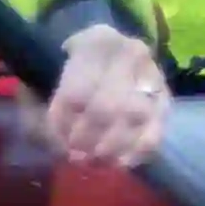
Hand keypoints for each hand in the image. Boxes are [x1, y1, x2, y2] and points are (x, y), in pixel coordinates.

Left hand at [42, 26, 172, 169]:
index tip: (54, 138)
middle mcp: (129, 53)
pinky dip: (135, 154)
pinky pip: (154, 133)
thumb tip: (51, 138)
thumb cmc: (74, 67)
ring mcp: (153, 76)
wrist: (113, 54)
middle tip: (74, 156)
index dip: (62, 123)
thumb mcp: (48, 73)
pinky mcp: (166, 100)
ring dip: (109, 150)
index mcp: (95, 41)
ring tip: (92, 162)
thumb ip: (38, 101)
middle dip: (86, 140)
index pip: (76, 91)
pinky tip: (118, 163)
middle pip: (106, 108)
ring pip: (133, 120)